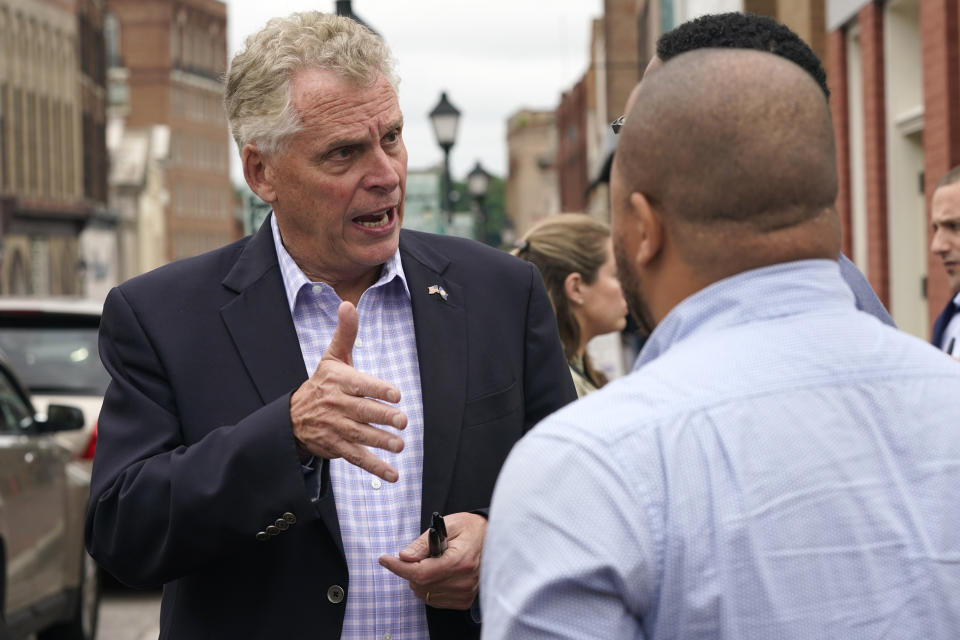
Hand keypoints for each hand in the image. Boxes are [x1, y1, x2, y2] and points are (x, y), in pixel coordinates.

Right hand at [290, 301, 407, 481]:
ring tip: (399, 446)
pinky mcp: (336, 447)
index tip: (395, 394)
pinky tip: (393, 475)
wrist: (293, 417)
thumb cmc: (322, 383)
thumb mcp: (332, 357)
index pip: (360, 385)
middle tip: (403, 421)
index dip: (377, 390)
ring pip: (360, 436)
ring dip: (380, 442)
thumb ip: (345, 333)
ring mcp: (336, 428)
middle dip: (382, 417)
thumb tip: (348, 303)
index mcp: (338, 381)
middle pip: (362, 411)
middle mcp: (336, 405)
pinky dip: (375, 468)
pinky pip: (357, 458)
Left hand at [378, 512, 486, 609]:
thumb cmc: (470, 528)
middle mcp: (463, 581)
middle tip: (421, 553)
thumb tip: (404, 556)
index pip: (421, 572)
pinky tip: (439, 572)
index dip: (398, 568)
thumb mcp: (448, 525)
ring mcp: (465, 593)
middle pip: (420, 584)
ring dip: (420, 579)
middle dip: (411, 569)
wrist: (494, 538)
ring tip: (434, 561)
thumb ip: (424, 542)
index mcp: (459, 561)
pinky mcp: (465, 600)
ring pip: (425, 593)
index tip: (384, 559)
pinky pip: (434, 599)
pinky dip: (430, 587)